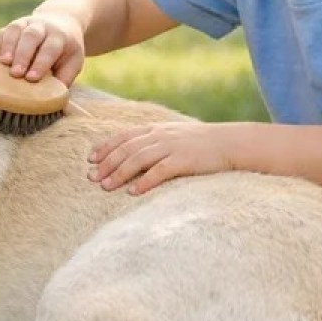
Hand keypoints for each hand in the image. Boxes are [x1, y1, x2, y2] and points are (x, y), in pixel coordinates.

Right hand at [0, 12, 85, 85]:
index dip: (41, 63)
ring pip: (15, 29)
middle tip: (15, 73)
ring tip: (3, 63)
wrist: (61, 23)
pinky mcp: (12, 26)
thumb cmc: (65, 52)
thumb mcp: (72, 63)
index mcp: (60, 36)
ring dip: (8, 46)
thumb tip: (51, 100)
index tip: (31, 78)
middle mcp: (43, 26)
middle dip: (23, 55)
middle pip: (32, 36)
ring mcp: (26, 23)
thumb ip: (63, 79)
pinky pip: (1, 32)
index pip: (50, 48)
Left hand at [87, 122, 239, 194]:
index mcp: (157, 129)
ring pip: (138, 159)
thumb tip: (134, 155)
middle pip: (127, 148)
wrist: (231, 142)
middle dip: (107, 163)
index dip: (106, 147)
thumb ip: (155, 142)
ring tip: (106, 186)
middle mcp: (161, 135)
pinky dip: (144, 181)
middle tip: (91, 177)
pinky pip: (160, 171)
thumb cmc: (202, 143)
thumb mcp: (175, 136)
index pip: (124, 136)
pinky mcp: (184, 160)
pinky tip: (133, 192)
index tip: (90, 159)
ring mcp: (172, 147)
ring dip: (119, 173)